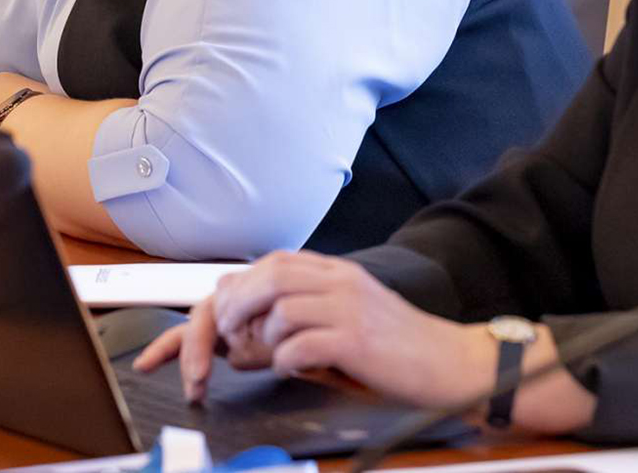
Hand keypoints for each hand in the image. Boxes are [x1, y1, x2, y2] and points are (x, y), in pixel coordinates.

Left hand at [132, 250, 495, 411]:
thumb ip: (294, 319)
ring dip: (261, 342)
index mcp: (329, 270)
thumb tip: (239, 339)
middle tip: (223, 349)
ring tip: (271, 360)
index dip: (219, 299)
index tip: (184, 338)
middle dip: (231, 315)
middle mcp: (335, 278)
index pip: (260, 269)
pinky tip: (301, 368)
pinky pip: (298, 344)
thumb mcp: (340, 321)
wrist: (453, 363)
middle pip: (261, 279)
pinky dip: (286, 361)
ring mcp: (347, 305)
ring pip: (276, 309)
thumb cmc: (394, 349)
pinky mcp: (356, 338)